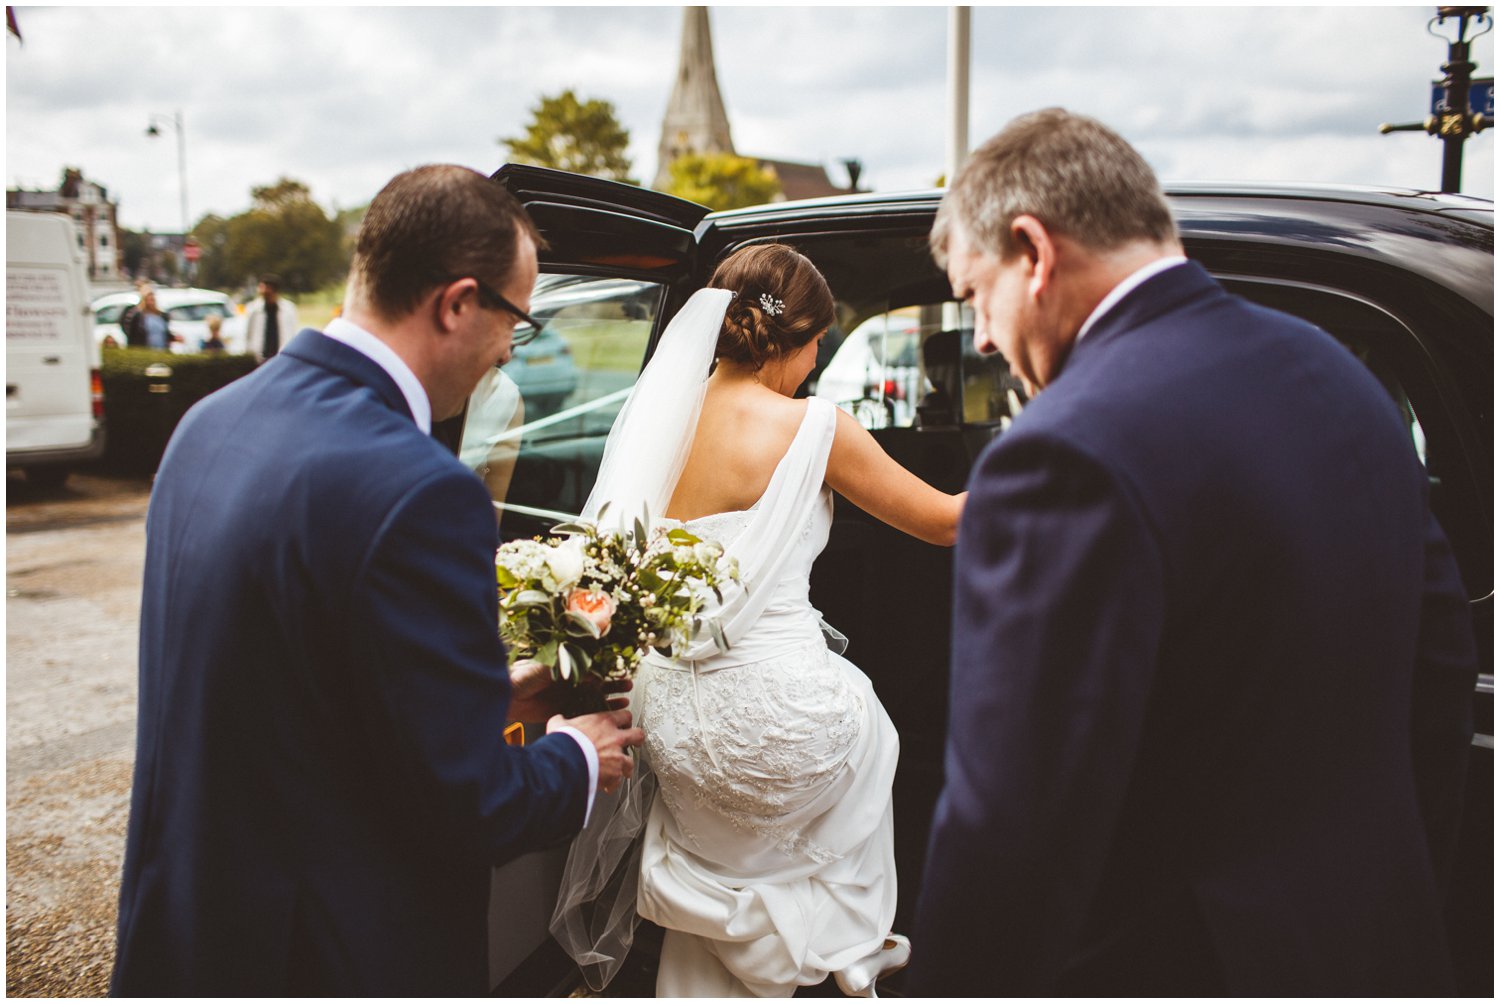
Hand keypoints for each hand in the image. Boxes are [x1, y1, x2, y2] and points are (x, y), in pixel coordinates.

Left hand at [507, 662, 634, 723]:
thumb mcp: (546, 666)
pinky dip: (594, 714)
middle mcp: (568, 682)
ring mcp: (565, 697)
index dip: (607, 671)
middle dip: (612, 685)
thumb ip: (566, 666)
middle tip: (627, 687)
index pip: (592, 668)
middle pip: (596, 683)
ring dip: (607, 701)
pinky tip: (605, 716)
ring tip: (623, 702)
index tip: (620, 672)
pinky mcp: (560, 711)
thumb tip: (585, 667)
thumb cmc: (520, 676)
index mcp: (566, 668)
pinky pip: (581, 713)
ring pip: (592, 699)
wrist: (504, 696)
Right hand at [551, 708, 643, 795]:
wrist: (566, 761)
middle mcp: (615, 738)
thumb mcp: (560, 725)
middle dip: (637, 740)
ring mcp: (617, 756)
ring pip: (631, 761)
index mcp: (604, 722)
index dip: (625, 720)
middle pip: (638, 735)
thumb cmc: (564, 742)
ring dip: (626, 767)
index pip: (625, 715)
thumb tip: (559, 721)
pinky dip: (613, 784)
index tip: (623, 723)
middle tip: (634, 743)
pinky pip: (618, 781)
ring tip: (621, 771)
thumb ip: (563, 721)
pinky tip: (607, 786)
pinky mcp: (615, 773)